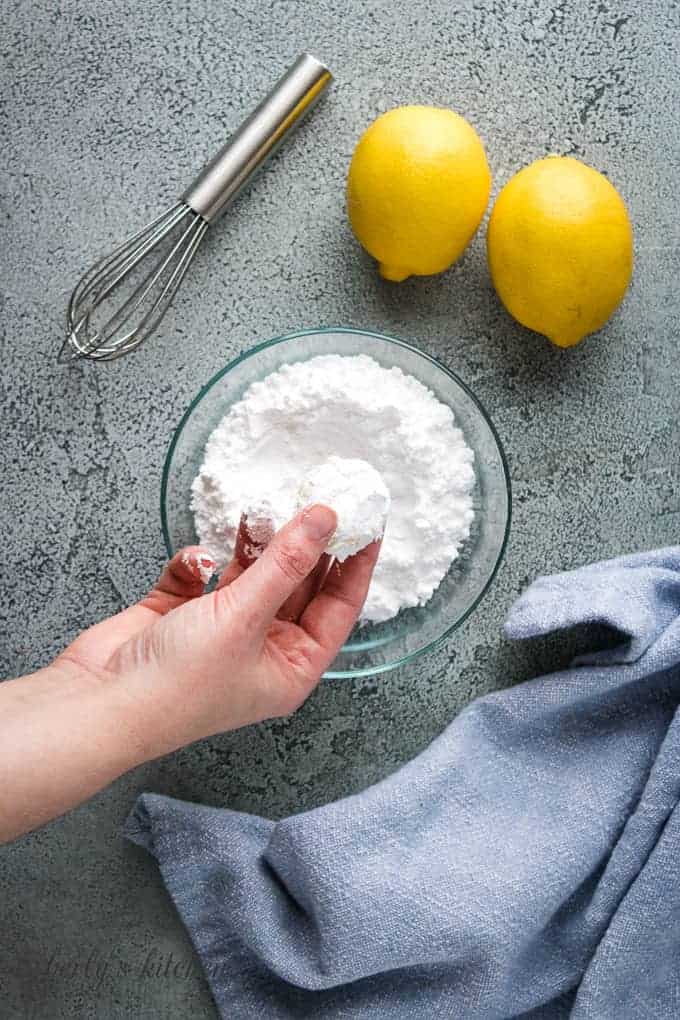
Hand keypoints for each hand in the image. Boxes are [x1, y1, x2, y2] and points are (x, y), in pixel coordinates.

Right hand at [59, 504, 379, 757]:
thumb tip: (326, 519)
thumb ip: (286, 562)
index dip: (355, 566)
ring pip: (251, 575)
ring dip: (254, 546)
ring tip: (264, 509)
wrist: (97, 703)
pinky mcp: (183, 614)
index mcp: (290, 668)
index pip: (338, 609)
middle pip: (297, 586)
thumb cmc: (177, 684)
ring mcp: (222, 632)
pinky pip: (205, 575)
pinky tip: (197, 559)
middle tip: (318, 500)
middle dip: (304, 546)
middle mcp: (262, 651)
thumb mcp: (244, 617)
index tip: (368, 523)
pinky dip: (201, 561)